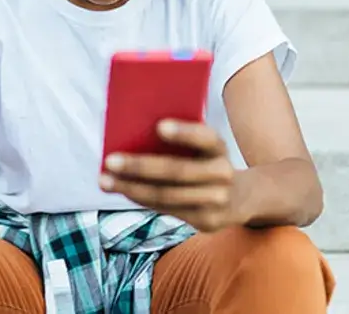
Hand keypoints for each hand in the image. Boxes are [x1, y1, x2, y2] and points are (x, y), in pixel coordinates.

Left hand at [100, 120, 239, 232]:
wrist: (242, 197)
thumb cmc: (206, 162)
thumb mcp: (202, 147)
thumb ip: (179, 141)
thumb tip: (132, 137)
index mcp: (219, 148)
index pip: (205, 137)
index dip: (183, 133)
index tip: (159, 126)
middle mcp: (222, 174)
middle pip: (177, 171)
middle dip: (140, 166)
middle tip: (110, 160)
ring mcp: (216, 201)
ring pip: (166, 195)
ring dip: (131, 188)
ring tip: (105, 180)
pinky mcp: (206, 221)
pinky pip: (166, 209)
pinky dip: (140, 199)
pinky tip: (122, 190)